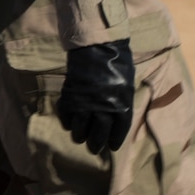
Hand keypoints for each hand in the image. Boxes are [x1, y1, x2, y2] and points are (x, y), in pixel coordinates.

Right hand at [56, 40, 135, 157]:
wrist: (98, 46)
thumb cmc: (118, 62)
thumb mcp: (127, 84)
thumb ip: (123, 102)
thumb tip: (118, 117)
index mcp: (122, 104)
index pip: (119, 130)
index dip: (114, 140)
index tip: (112, 146)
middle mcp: (104, 108)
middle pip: (98, 135)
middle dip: (96, 144)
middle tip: (94, 149)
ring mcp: (86, 103)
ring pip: (80, 129)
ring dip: (80, 136)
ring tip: (80, 138)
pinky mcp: (71, 96)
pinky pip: (67, 116)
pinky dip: (67, 122)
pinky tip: (70, 124)